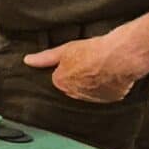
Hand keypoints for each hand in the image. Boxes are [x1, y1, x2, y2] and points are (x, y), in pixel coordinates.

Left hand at [22, 36, 143, 101]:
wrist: (120, 57)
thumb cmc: (94, 51)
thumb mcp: (66, 49)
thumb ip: (46, 57)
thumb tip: (28, 60)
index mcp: (62, 83)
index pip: (60, 78)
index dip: (69, 68)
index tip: (76, 61)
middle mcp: (75, 94)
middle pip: (74, 86)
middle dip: (79, 77)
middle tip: (89, 64)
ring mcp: (94, 98)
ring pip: (90, 91)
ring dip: (93, 83)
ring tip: (101, 68)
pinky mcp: (111, 99)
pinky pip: (107, 93)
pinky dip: (108, 86)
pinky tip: (111, 74)